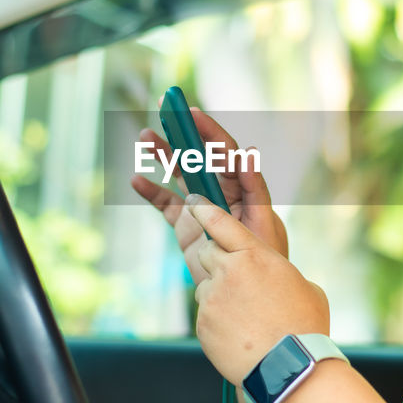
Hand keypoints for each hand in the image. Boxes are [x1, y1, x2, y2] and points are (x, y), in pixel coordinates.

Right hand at [130, 107, 288, 285]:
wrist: (245, 294)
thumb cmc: (265, 260)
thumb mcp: (263, 224)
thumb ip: (253, 189)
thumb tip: (247, 154)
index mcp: (242, 187)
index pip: (225, 152)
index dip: (209, 130)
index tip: (192, 112)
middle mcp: (220, 191)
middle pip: (199, 156)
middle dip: (183, 133)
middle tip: (165, 108)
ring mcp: (200, 206)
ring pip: (179, 173)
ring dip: (163, 155)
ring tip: (144, 137)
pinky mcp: (185, 224)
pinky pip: (165, 203)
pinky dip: (151, 191)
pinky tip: (137, 180)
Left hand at [184, 194, 329, 384]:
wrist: (290, 367)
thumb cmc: (304, 326)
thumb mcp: (303, 286)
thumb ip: (278, 272)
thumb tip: (272, 276)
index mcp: (255, 254)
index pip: (219, 222)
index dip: (204, 209)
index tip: (193, 202)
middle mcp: (229, 270)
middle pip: (207, 252)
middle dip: (217, 261)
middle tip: (236, 280)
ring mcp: (212, 298)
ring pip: (205, 285)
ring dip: (219, 294)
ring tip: (245, 317)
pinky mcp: (203, 323)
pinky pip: (205, 313)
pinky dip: (217, 320)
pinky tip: (239, 334)